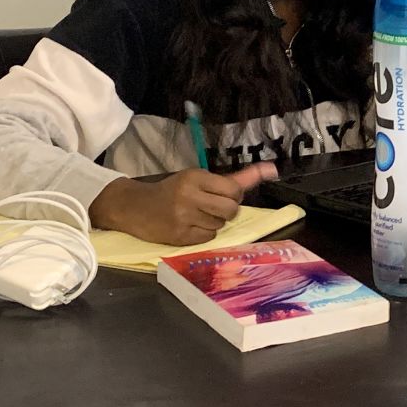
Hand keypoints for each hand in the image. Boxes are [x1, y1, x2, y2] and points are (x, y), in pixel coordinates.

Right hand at [90, 163, 277, 245]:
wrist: (135, 207)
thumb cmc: (173, 191)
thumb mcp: (199, 179)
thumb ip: (238, 178)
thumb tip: (272, 169)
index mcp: (195, 177)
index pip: (234, 190)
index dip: (234, 195)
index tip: (223, 195)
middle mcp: (189, 195)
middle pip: (231, 209)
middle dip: (228, 210)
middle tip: (213, 207)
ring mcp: (183, 217)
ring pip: (221, 224)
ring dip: (215, 222)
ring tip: (197, 216)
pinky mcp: (178, 236)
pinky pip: (209, 237)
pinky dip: (205, 233)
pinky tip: (190, 226)